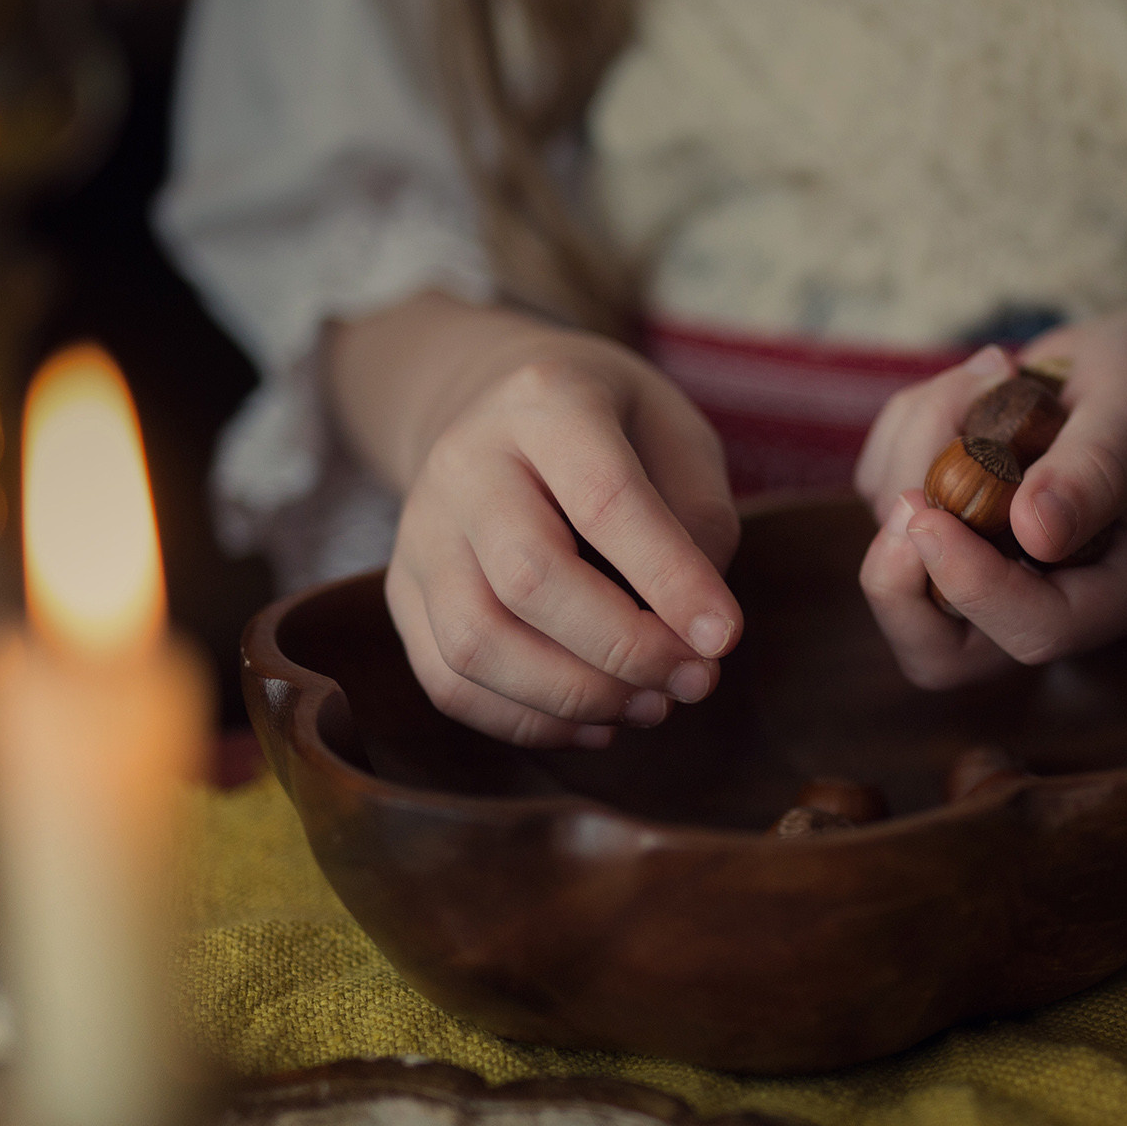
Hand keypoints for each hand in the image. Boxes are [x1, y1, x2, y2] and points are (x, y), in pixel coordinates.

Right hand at [337, 301, 742, 746]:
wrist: (502, 412)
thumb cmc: (617, 432)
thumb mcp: (678, 439)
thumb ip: (698, 522)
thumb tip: (691, 632)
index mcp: (547, 401)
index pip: (604, 498)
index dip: (669, 579)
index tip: (724, 638)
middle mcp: (466, 461)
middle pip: (529, 578)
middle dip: (624, 648)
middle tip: (697, 680)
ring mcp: (421, 530)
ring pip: (476, 641)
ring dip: (575, 696)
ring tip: (652, 706)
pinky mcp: (403, 593)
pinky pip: (448, 682)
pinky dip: (528, 722)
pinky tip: (595, 724)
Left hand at [855, 303, 1126, 688]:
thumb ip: (1096, 470)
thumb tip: (1035, 532)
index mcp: (1118, 592)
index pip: (1036, 632)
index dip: (973, 586)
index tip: (933, 512)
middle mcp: (1047, 595)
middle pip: (939, 650)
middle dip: (898, 582)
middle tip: (908, 496)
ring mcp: (987, 564)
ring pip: (899, 555)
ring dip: (917, 449)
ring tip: (988, 375)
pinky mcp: (947, 523)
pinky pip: (883, 490)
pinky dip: (907, 427)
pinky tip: (973, 383)